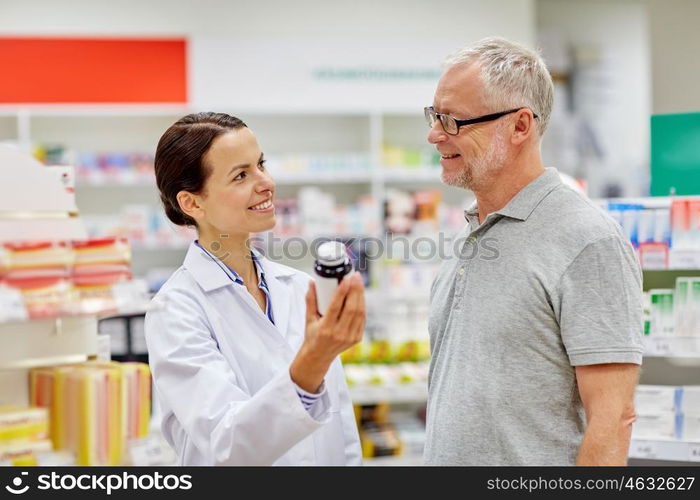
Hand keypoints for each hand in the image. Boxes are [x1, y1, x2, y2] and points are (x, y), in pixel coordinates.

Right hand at [289, 272, 365, 391]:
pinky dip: (362, 305)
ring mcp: (350, 337)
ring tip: (359, 282)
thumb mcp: (308, 319)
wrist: (319, 356)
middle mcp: (339, 334)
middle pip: (351, 308)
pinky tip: (360, 295)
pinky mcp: (357, 339)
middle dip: (355, 290)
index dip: (342, 292)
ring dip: (361, 295)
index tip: (346, 279)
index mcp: (326, 329)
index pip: (335, 307)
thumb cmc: (313, 335)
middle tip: (355, 276)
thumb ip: (310, 300)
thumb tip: (312, 282)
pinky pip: (362, 319)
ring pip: (360, 313)